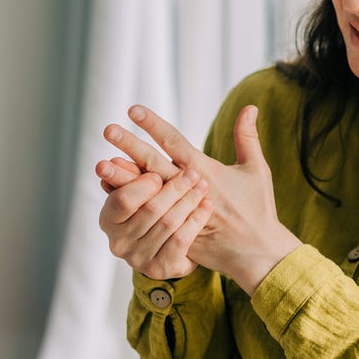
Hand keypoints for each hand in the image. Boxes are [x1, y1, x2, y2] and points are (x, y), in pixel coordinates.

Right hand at [96, 164, 213, 279]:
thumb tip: (111, 161)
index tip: (159, 174)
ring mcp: (138, 259)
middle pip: (151, 210)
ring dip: (189, 201)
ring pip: (168, 223)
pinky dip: (196, 220)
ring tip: (203, 186)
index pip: (123, 200)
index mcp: (109, 220)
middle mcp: (119, 243)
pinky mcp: (160, 269)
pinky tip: (206, 206)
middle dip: (175, 189)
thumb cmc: (152, 209)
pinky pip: (181, 240)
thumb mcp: (140, 191)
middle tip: (193, 173)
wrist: (170, 246)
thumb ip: (128, 176)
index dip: (142, 186)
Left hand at [104, 104, 300, 293]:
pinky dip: (130, 204)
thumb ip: (247, 137)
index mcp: (206, 171)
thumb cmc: (258, 208)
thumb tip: (250, 106)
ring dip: (123, 177)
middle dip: (130, 146)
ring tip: (101, 164)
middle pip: (153, 164)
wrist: (256, 251)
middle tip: (108, 130)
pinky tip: (112, 192)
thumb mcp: (256, 169)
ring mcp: (180, 212)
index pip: (174, 142)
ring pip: (146, 191)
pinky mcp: (175, 231)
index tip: (133, 110)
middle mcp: (189, 189)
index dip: (154, 125)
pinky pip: (147, 216)